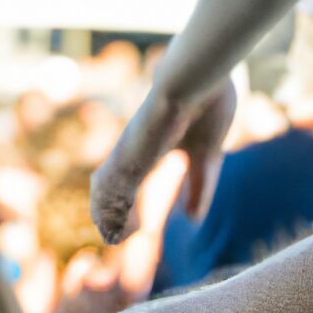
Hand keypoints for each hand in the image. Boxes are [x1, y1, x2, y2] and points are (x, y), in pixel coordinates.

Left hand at [90, 78, 235, 243]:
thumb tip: (193, 219)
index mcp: (146, 152)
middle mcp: (132, 154)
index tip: (132, 230)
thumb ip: (199, 186)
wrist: (202, 73)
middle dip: (107, 216)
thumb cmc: (207, 102)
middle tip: (114, 240)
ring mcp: (128, 152)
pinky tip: (116, 224)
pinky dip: (112, 209)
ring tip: (114, 239)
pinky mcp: (129, 152)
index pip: (126, 186)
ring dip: (107, 217)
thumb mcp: (206, 156)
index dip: (124, 209)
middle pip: (107, 191)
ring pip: (105, 193)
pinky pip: (113, 188)